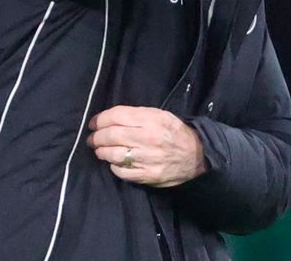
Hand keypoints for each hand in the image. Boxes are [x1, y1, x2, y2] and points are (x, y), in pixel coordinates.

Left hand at [86, 105, 206, 187]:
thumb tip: (110, 119)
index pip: (117, 116)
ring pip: (114, 154)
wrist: (197, 155)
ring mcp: (147, 158)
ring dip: (102, 152)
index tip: (94, 123)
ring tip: (99, 150)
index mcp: (151, 120)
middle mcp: (148, 138)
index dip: (100, 119)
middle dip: (97, 137)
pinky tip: (114, 162)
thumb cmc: (174, 132)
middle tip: (92, 138)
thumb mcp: (160, 115)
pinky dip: (113, 166)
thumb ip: (136, 116)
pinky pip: (122, 172)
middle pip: (111, 135)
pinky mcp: (148, 175)